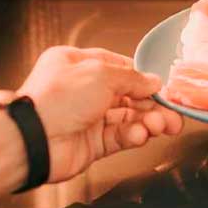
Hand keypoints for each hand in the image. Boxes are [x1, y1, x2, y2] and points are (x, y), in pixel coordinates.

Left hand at [0, 46, 184, 183]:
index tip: (161, 87)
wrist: (36, 140)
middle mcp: (80, 90)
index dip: (140, 77)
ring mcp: (86, 117)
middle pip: (126, 95)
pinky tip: (141, 134)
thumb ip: (131, 78)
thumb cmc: (55, 100)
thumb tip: (152, 81)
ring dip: (147, 121)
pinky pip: (119, 137)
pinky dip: (133, 135)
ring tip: (161, 125)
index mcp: (75, 64)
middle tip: (171, 113)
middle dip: (151, 104)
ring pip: (126, 117)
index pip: (116, 67)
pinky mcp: (91, 143)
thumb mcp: (100, 74)